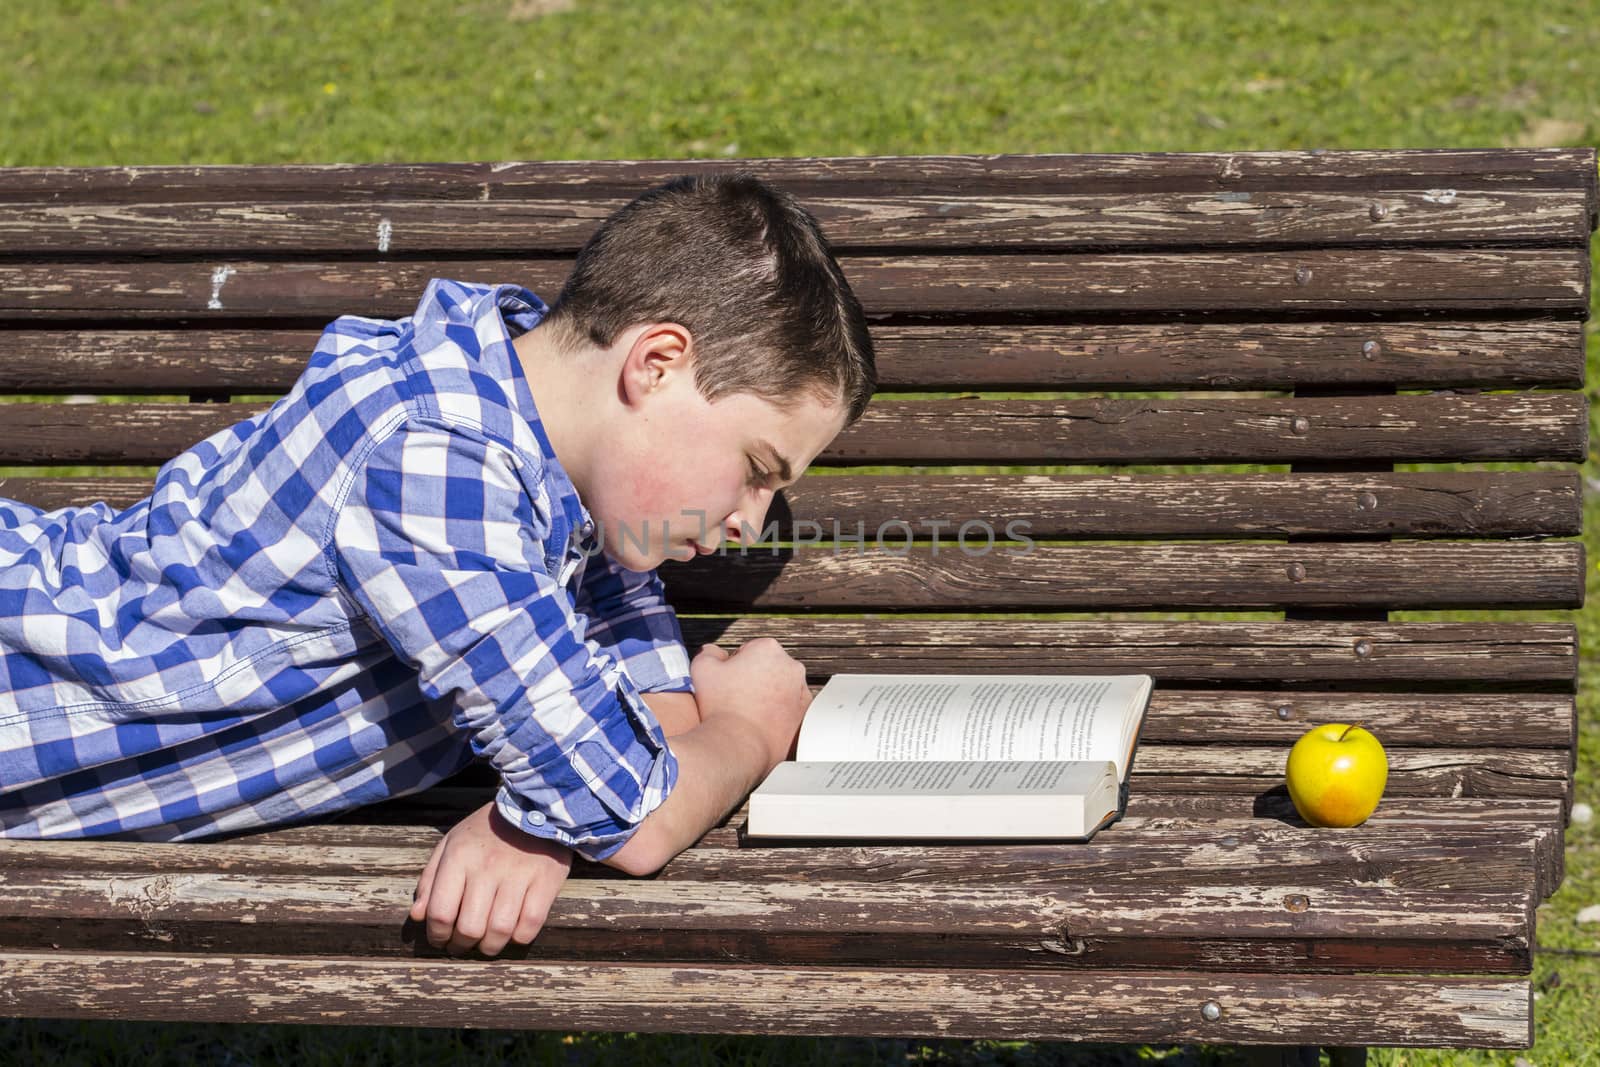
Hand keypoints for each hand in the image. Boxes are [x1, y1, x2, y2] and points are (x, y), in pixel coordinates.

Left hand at [408, 800, 571, 956]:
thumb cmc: (486, 830)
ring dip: (490, 947)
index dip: (437, 935)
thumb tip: (418, 915)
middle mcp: (487, 868)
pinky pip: (530, 925)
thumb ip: (430, 879)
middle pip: (470, 928)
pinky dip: (519, 938)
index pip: (440, 912)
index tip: (440, 940)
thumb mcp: (451, 844)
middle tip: (463, 945)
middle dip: (462, 945)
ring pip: (500, 931)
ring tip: (487, 944)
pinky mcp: (545, 881)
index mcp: (459, 857)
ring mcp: (518, 875)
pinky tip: (512, 933)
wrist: (535, 805)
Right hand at [690, 638, 812, 767]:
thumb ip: (709, 652)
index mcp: (768, 649)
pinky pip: (790, 709)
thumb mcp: (702, 669)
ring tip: (747, 713)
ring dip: (768, 696)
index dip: (734, 667)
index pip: (749, 651)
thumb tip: (714, 652)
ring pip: (781, 688)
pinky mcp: (805, 715)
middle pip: (767, 668)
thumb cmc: (722, 707)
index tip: (727, 682)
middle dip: (754, 679)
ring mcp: (802, 691)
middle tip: (735, 698)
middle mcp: (791, 666)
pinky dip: (779, 714)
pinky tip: (760, 723)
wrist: (739, 746)